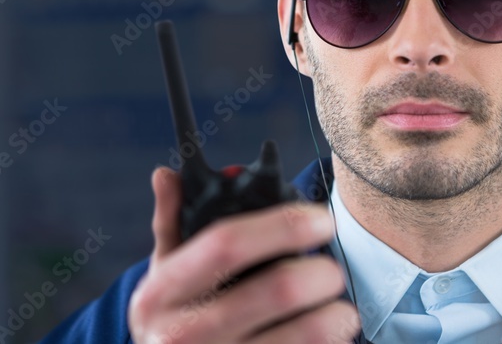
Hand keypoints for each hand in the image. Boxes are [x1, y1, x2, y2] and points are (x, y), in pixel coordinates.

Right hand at [127, 167, 359, 343]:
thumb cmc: (171, 320)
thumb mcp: (160, 277)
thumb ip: (169, 225)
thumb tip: (166, 174)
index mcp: (162, 293)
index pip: (226, 244)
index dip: (281, 225)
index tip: (319, 218)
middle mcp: (183, 334)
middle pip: (278, 289)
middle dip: (322, 273)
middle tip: (332, 271)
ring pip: (305, 334)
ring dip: (337, 316)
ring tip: (341, 310)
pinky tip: (329, 337)